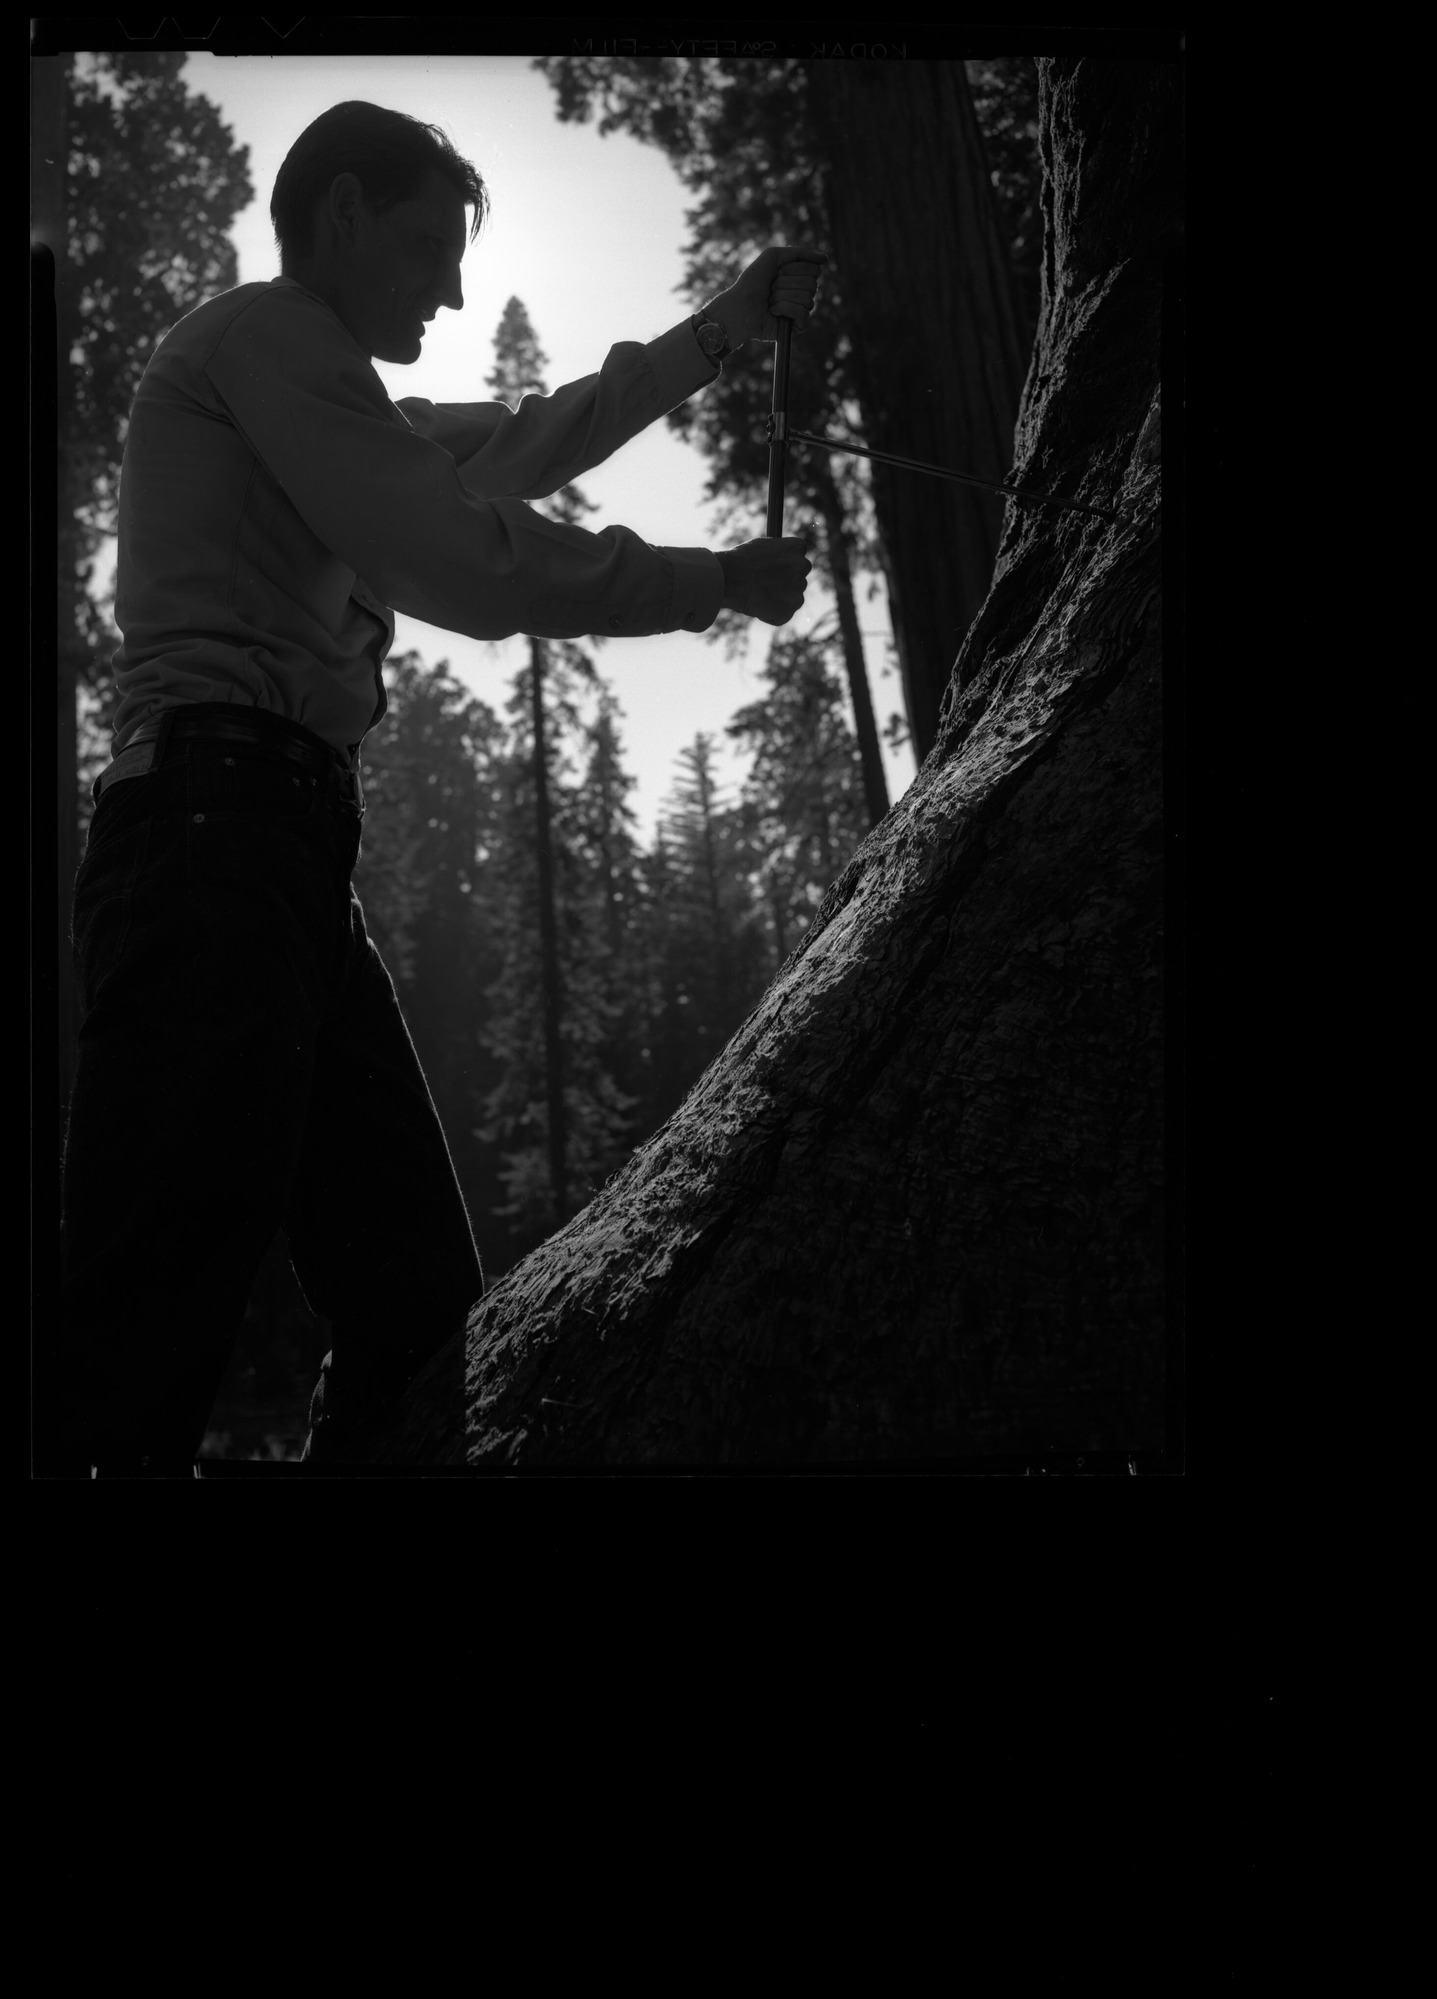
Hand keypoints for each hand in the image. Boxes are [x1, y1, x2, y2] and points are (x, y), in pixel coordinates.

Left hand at [706, 245, 825, 348]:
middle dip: (787, 283)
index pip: (814, 270)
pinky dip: (784, 309)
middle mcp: (802, 293)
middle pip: (812, 284)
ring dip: (782, 296)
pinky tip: (773, 313)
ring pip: (807, 298)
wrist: (739, 306)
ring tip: (769, 302)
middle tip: (771, 288)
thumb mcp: (774, 256)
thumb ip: (799, 253)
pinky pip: (803, 313)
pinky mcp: (798, 327)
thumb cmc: (753, 282)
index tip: (777, 272)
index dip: (794, 269)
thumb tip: (826, 259)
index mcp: (799, 277)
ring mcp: (801, 311)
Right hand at [716, 538, 811, 625]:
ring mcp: (798, 587)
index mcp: (796, 547)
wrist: (729, 578)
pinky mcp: (791, 607)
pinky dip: (773, 615)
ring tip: (757, 596)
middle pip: (800, 577)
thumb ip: (778, 554)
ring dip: (780, 600)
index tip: (777, 568)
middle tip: (767, 586)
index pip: (801, 554)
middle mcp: (802, 565)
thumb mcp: (761, 547)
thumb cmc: (739, 561)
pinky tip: (757, 607)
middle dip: (788, 583)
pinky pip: (784, 615)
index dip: (788, 563)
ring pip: (793, 598)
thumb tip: (780, 561)